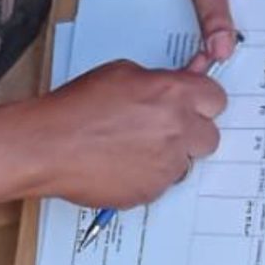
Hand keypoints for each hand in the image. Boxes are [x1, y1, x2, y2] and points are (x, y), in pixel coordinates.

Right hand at [37, 60, 228, 208]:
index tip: (192, 105)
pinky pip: (163, 183)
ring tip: (135, 147)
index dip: (202, 102)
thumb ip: (162, 80)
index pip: (217, 99)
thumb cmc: (77, 107)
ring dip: (170, 156)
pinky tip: (123, 164)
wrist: (47, 145)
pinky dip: (149, 176)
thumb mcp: (123, 73)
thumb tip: (188, 78)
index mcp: (175, 95)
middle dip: (192, 133)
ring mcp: (166, 165)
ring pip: (186, 163)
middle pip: (210, 137)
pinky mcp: (151, 191)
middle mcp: (177, 130)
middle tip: (166, 128)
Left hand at [161, 0, 264, 65]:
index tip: (259, 68)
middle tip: (234, 68)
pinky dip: (219, 23)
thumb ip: (213, 13)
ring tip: (221, 59)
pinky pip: (231, 10)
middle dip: (247, 41)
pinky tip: (208, 41)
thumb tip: (223, 50)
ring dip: (230, 33)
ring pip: (245, 17)